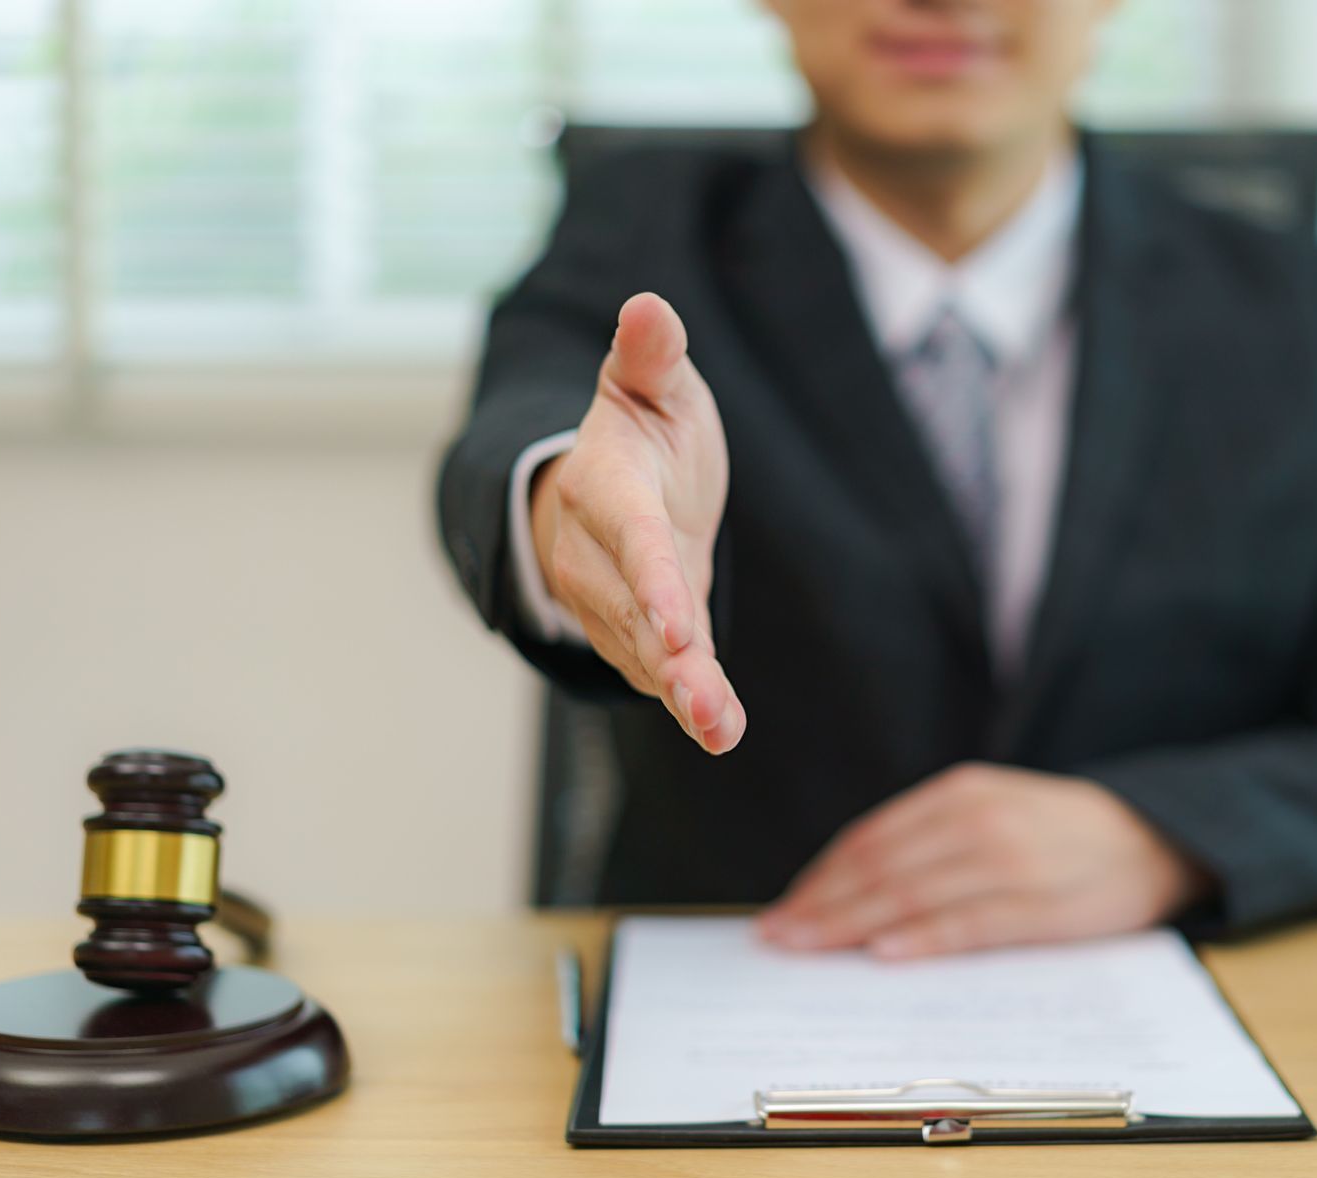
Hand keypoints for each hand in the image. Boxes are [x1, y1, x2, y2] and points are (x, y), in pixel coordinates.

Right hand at [531, 292, 744, 753]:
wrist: (613, 487)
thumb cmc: (644, 429)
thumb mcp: (654, 385)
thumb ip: (653, 357)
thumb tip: (650, 307)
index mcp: (605, 483)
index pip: (629, 533)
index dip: (651, 576)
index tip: (679, 618)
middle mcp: (594, 551)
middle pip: (633, 608)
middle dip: (668, 654)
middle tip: (702, 695)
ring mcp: (608, 600)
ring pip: (645, 651)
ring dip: (683, 693)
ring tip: (721, 729)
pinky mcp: (634, 635)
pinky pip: (659, 672)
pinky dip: (691, 703)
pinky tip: (723, 731)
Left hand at [758, 763, 1210, 958]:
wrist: (1153, 837)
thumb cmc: (1058, 836)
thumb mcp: (992, 812)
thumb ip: (929, 842)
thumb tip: (849, 890)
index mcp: (960, 793)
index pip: (871, 838)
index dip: (820, 877)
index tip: (781, 911)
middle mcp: (979, 819)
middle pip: (881, 866)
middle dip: (820, 905)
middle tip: (775, 938)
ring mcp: (1011, 860)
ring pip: (913, 893)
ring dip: (851, 924)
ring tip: (808, 949)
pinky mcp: (1042, 903)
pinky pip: (970, 923)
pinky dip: (923, 938)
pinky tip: (884, 953)